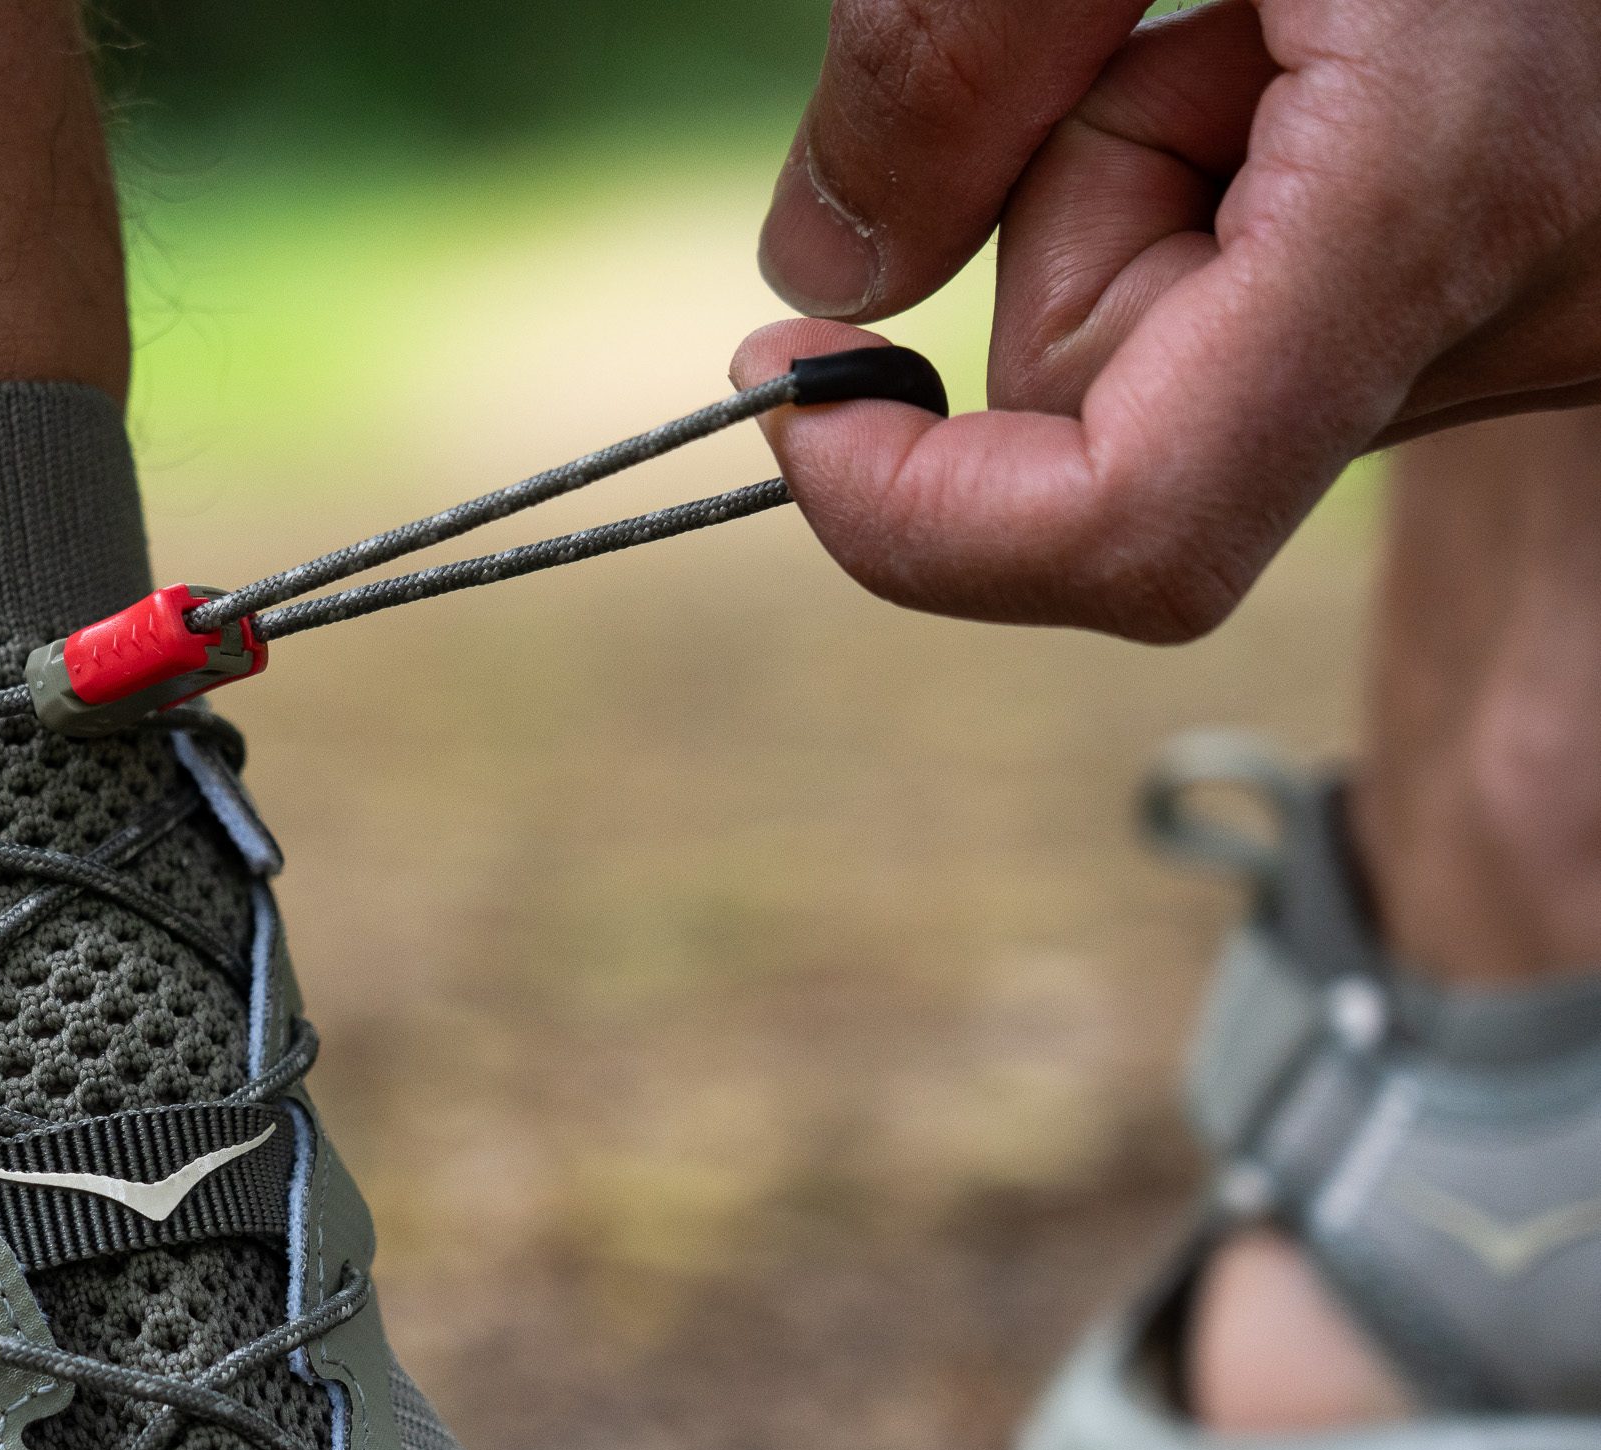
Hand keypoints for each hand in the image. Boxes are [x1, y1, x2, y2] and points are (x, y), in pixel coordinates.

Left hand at [734, 0, 1600, 639]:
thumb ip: (958, 44)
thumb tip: (822, 282)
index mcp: (1443, 193)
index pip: (1131, 532)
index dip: (912, 513)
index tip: (788, 380)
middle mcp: (1521, 310)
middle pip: (1120, 417)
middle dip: (1065, 220)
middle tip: (1173, 22)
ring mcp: (1527, 325)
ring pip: (1187, 361)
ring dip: (1147, 186)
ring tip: (1277, 15)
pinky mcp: (1496, 304)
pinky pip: (1267, 313)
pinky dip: (1224, 189)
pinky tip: (1316, 60)